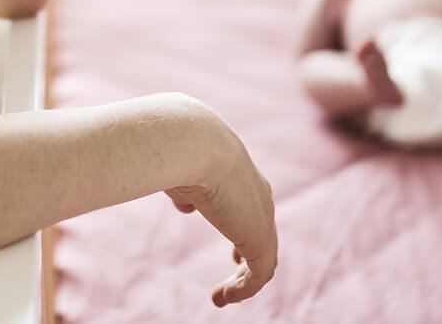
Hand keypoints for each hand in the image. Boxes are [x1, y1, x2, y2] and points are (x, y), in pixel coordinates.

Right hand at [163, 100, 277, 307]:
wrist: (192, 144)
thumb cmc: (178, 151)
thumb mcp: (179, 171)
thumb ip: (185, 190)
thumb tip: (186, 205)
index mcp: (240, 173)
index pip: (249, 204)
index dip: (241, 224)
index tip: (233, 250)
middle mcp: (258, 194)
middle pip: (262, 229)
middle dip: (250, 253)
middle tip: (235, 267)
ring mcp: (262, 217)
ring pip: (263, 257)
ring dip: (243, 279)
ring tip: (220, 296)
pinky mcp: (260, 239)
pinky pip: (258, 275)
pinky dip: (242, 290)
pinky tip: (221, 297)